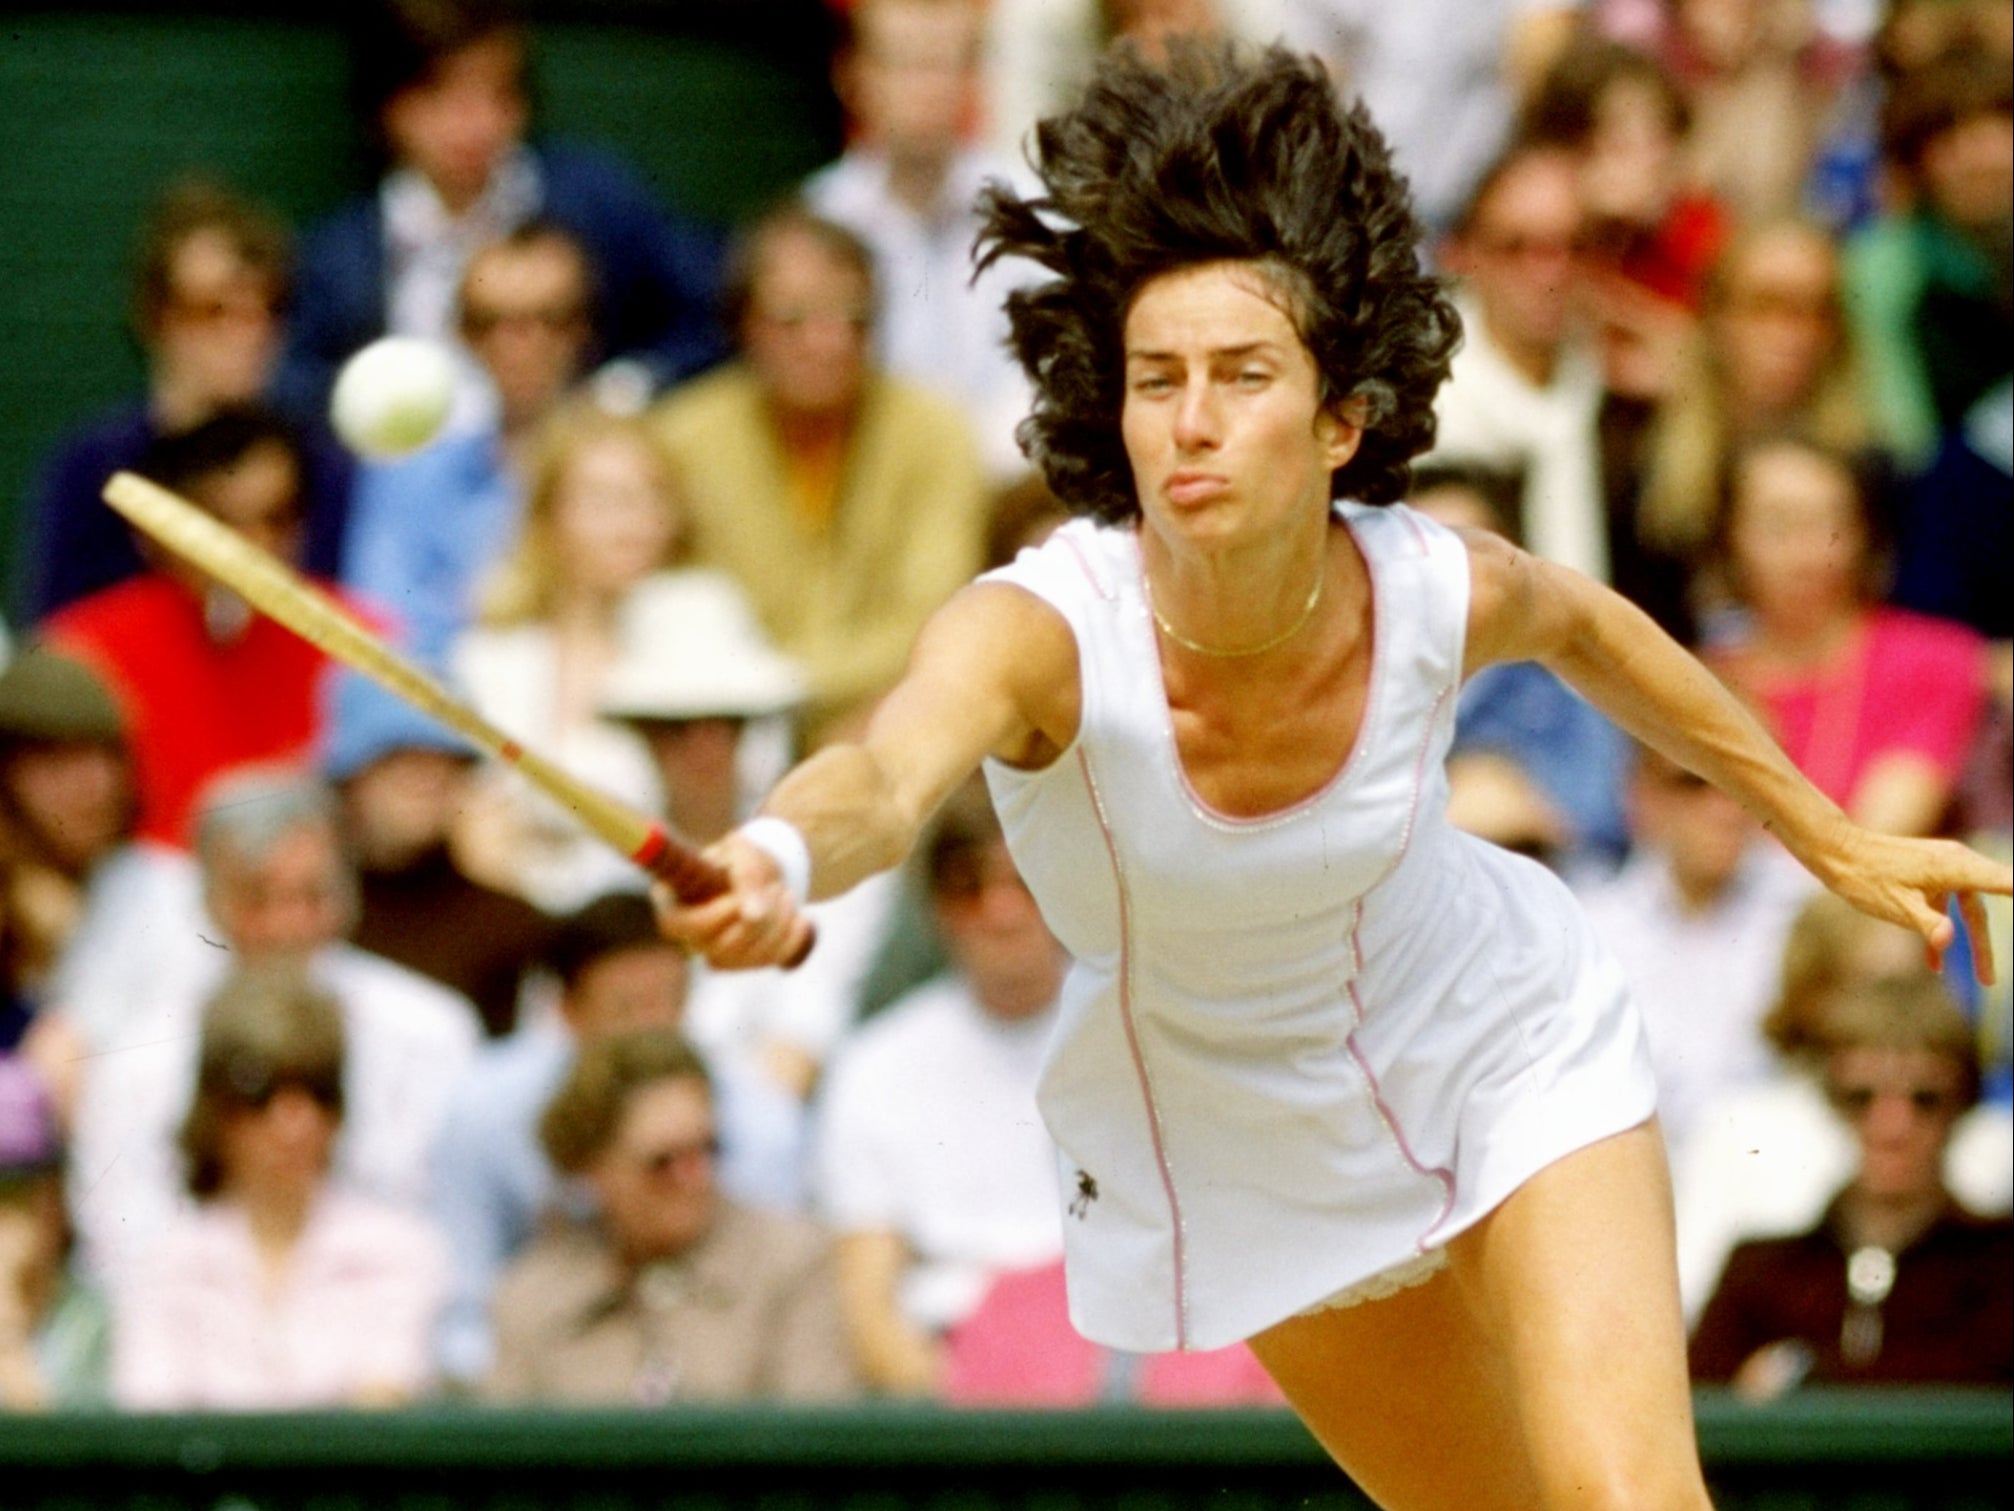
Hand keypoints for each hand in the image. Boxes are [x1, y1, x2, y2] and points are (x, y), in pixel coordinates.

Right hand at [651, 830, 814, 971]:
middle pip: (721, 947)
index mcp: (673, 902)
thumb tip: (753, 916)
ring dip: (778, 924)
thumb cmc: (743, 858)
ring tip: (785, 893)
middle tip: (776, 887)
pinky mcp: (744, 963)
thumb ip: (746, 875)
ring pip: (749, 957)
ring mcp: (716, 953)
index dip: (714, 916)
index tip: (739, 896)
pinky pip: (771, 960)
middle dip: (759, 918)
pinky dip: (792, 937)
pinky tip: (797, 916)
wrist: (763, 873)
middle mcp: (690, 935)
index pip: (681, 926)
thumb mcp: (744, 852)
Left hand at [1815, 827, 2012, 984]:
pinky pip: (1945, 906)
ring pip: (1967, 910)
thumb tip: (1948, 940)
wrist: (1835, 852)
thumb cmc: (1863, 878)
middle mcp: (1956, 864)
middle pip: (1984, 908)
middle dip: (1990, 944)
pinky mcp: (1927, 875)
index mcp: (1956, 868)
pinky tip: (1935, 964)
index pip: (2008, 884)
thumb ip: (1926, 924)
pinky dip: (1944, 931)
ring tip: (1983, 981)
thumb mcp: (1895, 907)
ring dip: (1972, 943)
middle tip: (1992, 980)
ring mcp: (1942, 868)